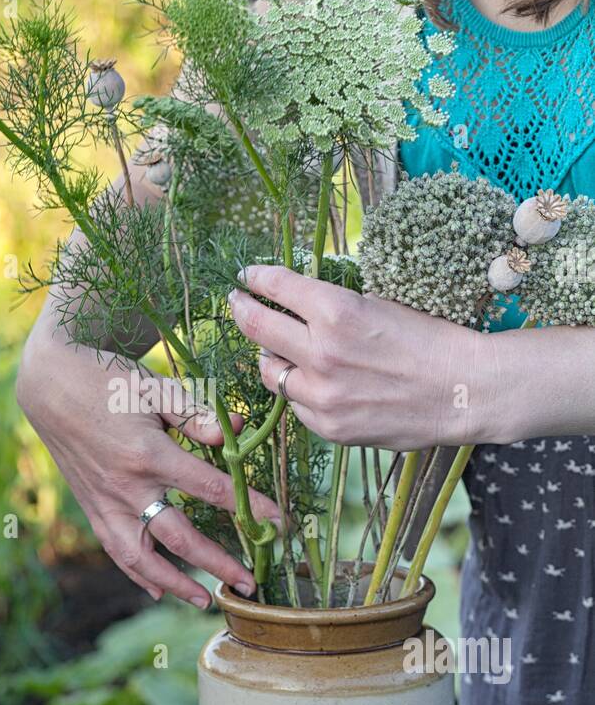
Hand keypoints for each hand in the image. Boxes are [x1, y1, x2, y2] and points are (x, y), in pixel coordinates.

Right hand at [16, 336, 279, 606]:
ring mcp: (106, 502)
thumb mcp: (155, 387)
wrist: (50, 384)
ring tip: (206, 601)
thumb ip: (196, 415)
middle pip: (179, 538)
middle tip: (248, 583)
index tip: (278, 524)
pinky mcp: (92, 507)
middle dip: (217, 563)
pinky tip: (156, 591)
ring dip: (175, 584)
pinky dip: (137, 573)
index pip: (211, 489)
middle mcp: (127, 487)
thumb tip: (237, 428)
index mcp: (149, 454)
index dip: (248, 507)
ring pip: (142, 557)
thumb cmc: (107, 380)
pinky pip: (115, 550)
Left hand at [228, 265, 500, 450]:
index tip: (246, 277)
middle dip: (242, 310)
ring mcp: (322, 395)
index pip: (276, 286)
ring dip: (270, 358)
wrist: (466, 391)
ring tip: (277, 352)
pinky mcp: (329, 426)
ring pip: (269, 372)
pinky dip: (300, 392)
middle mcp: (321, 352)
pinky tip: (316, 384)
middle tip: (236, 303)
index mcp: (336, 311)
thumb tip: (298, 301)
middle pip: (256, 328)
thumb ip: (334, 306)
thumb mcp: (381, 305)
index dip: (255, 279)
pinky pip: (296, 405)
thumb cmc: (432, 340)